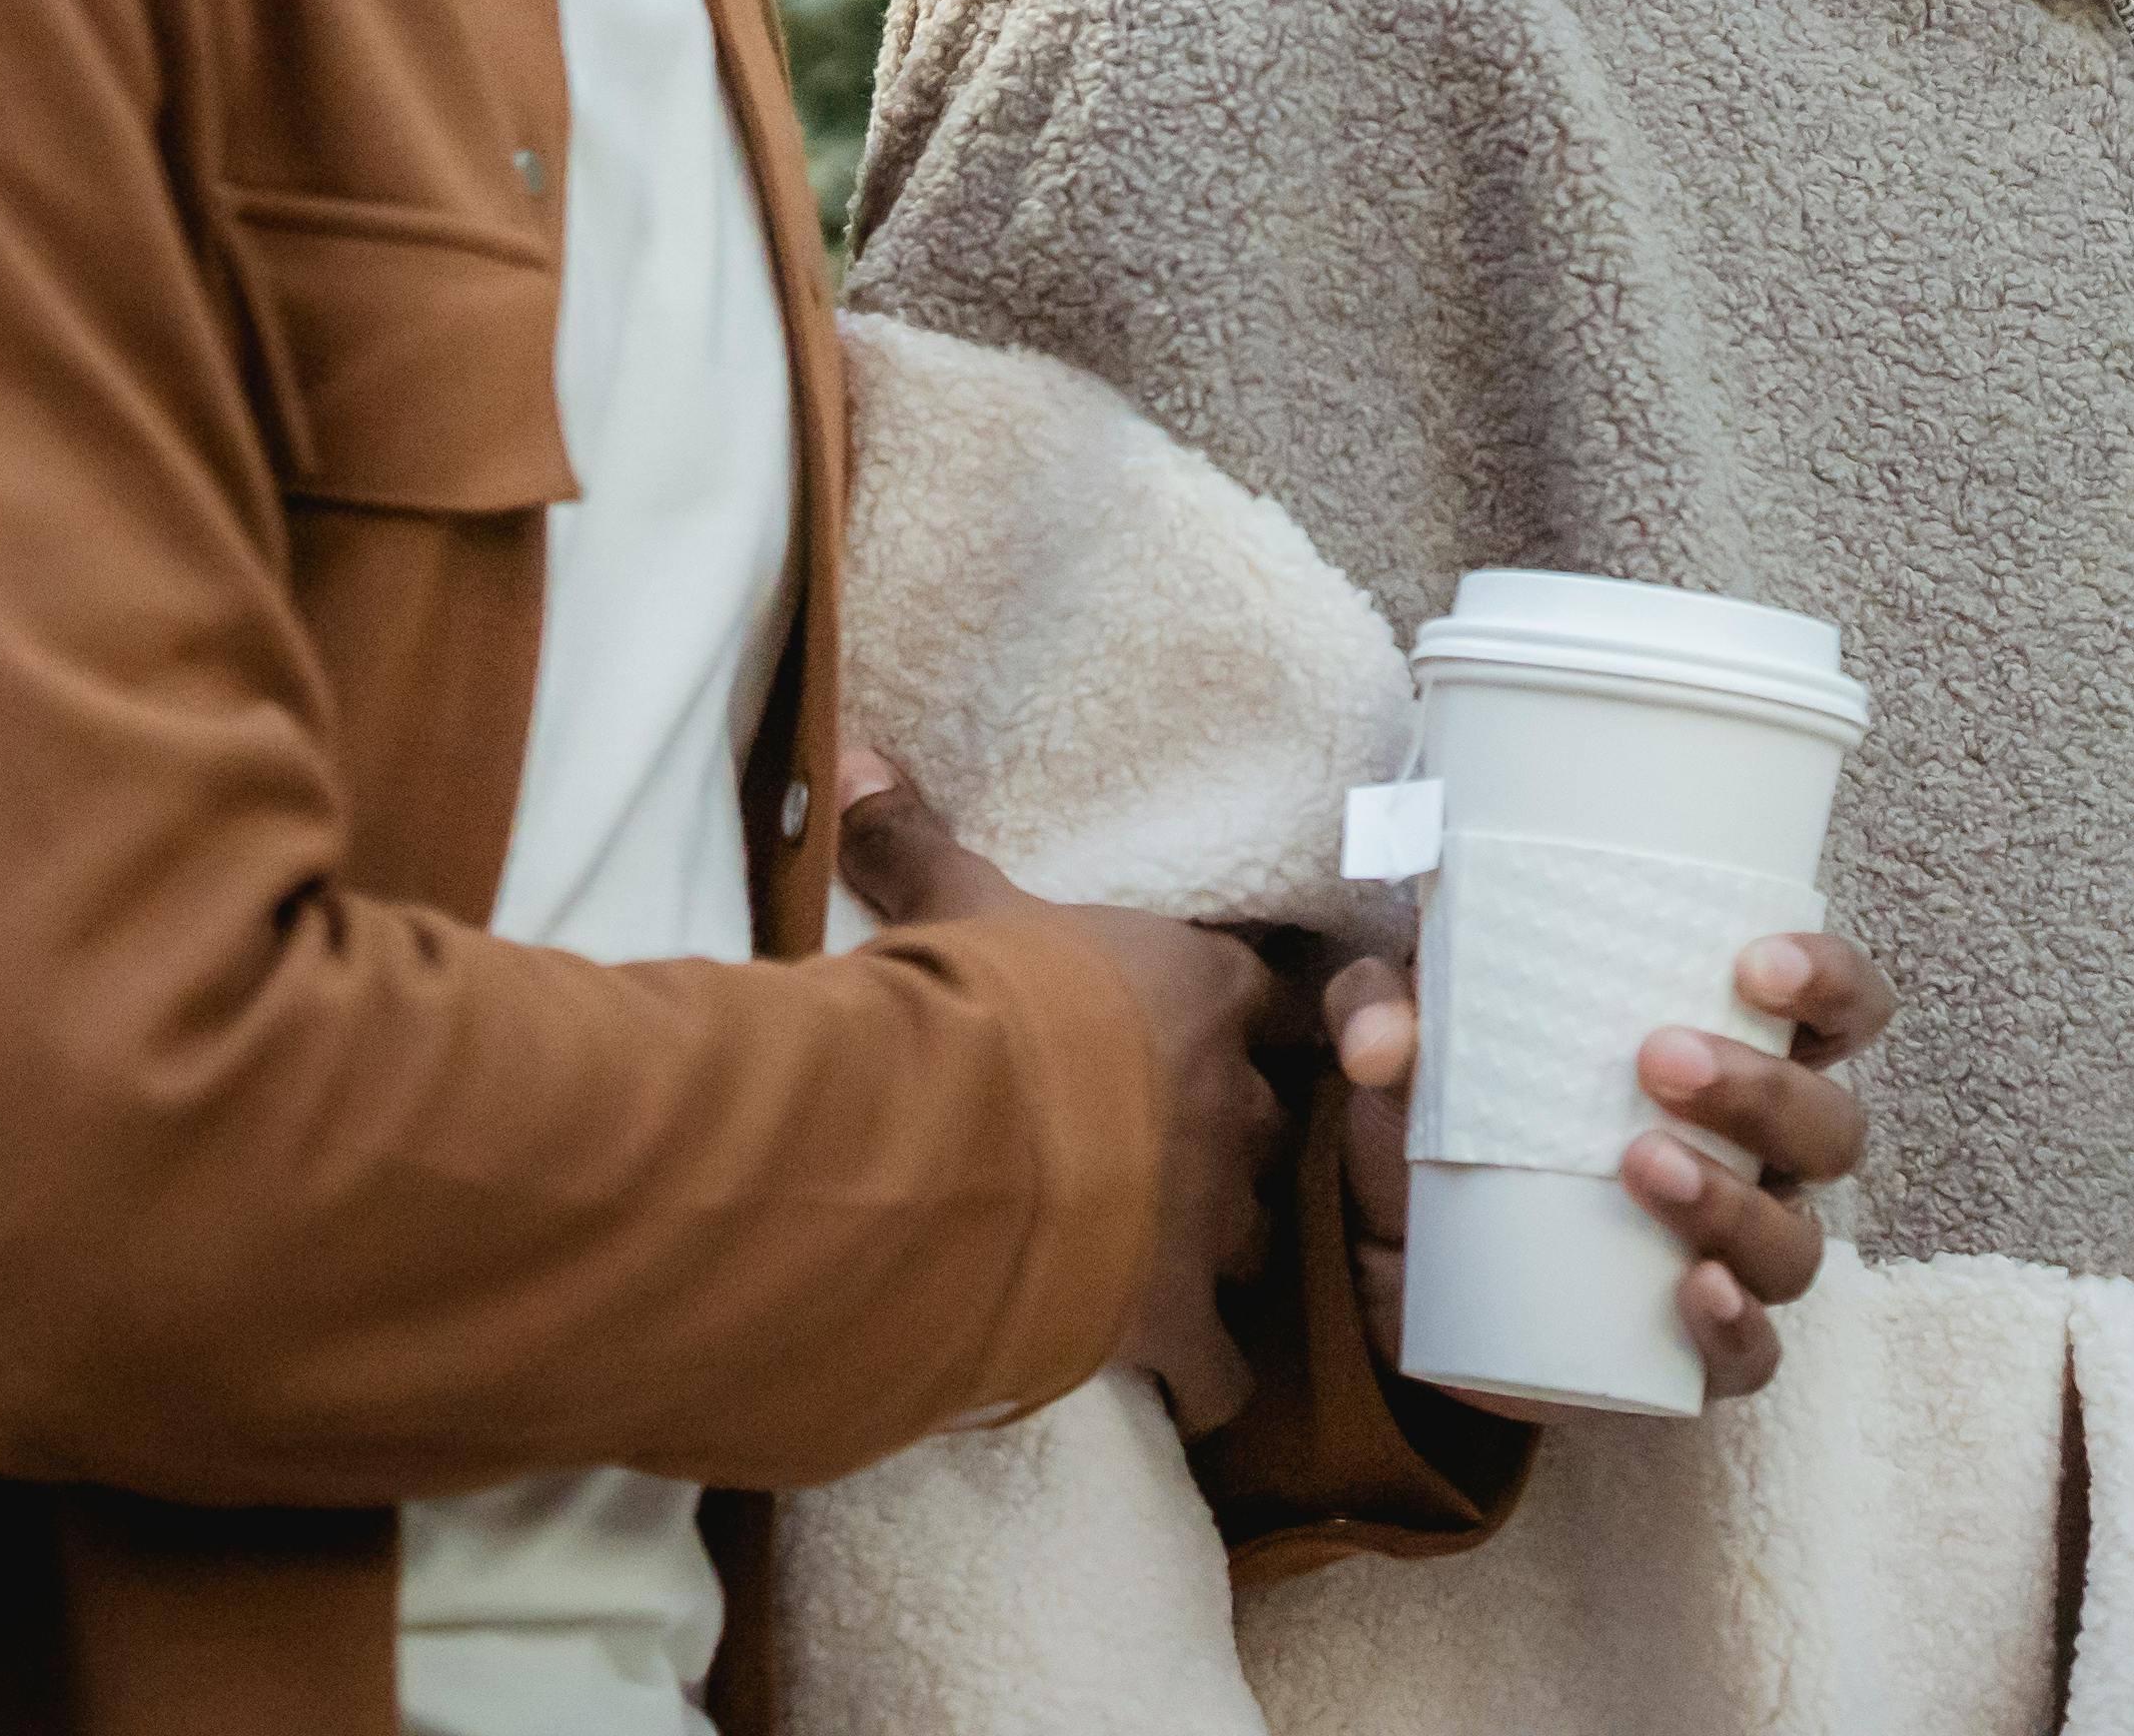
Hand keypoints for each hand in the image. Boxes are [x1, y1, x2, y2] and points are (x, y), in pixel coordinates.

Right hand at [835, 753, 1284, 1426]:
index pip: (1273, 996)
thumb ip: (914, 839)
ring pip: (1258, 1237)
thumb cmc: (967, 1008)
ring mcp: (1216, 1217)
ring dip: (1219, 1247)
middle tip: (1172, 1150)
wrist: (953, 1147)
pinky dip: (1207, 1375)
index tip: (1213, 1032)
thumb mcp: (948, 906)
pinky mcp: (1181, 1318)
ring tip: (1164, 1255)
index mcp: (1200, 990)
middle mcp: (1232, 1101)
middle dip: (1231, 1139)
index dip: (1244, 1017)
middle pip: (1272, 1122)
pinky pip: (1226, 1365)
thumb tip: (860, 754)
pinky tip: (1180, 1379)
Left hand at [1327, 928, 1893, 1402]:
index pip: (1837, 1010)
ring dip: (1733, 1202)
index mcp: (1733, 1053)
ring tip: (1642, 1165)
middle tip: (1657, 1061)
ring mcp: (1735, 1257)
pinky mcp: (1691, 1351)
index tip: (1754, 962)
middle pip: (1831, 1126)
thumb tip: (1382, 1040)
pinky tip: (1696, 1292)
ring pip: (1798, 1243)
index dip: (1828, 981)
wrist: (1410, 1263)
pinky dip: (1737, 1328)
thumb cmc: (1460, 1112)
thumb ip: (1382, 1008)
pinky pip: (1754, 1356)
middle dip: (1762, 1090)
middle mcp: (1760, 1157)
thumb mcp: (1413, 1043)